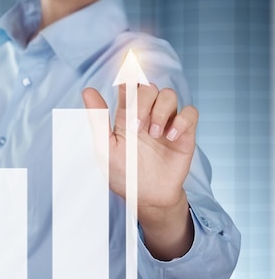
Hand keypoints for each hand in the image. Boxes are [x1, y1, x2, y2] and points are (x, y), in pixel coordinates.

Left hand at [82, 84, 196, 259]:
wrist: (147, 197)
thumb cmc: (124, 174)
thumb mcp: (105, 148)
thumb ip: (98, 120)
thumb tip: (87, 91)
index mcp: (126, 116)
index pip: (128, 87)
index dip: (128, 82)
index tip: (124, 93)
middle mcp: (147, 115)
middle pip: (149, 87)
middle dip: (142, 101)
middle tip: (136, 127)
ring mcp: (166, 122)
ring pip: (169, 95)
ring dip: (161, 111)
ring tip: (154, 134)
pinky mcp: (184, 133)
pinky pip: (190, 112)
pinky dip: (182, 120)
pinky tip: (171, 137)